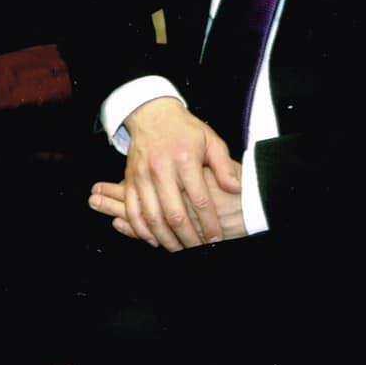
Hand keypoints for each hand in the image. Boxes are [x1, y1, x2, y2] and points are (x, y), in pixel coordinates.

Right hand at [90, 97, 240, 249]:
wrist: (151, 113)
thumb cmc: (184, 129)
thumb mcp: (211, 140)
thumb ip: (223, 166)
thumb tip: (235, 189)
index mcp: (185, 159)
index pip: (200, 200)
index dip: (209, 224)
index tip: (217, 238)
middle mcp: (162, 169)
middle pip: (175, 214)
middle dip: (189, 238)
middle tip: (200, 251)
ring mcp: (143, 176)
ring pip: (152, 217)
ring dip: (166, 239)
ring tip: (179, 250)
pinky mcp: (130, 179)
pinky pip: (133, 210)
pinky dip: (141, 229)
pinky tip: (154, 240)